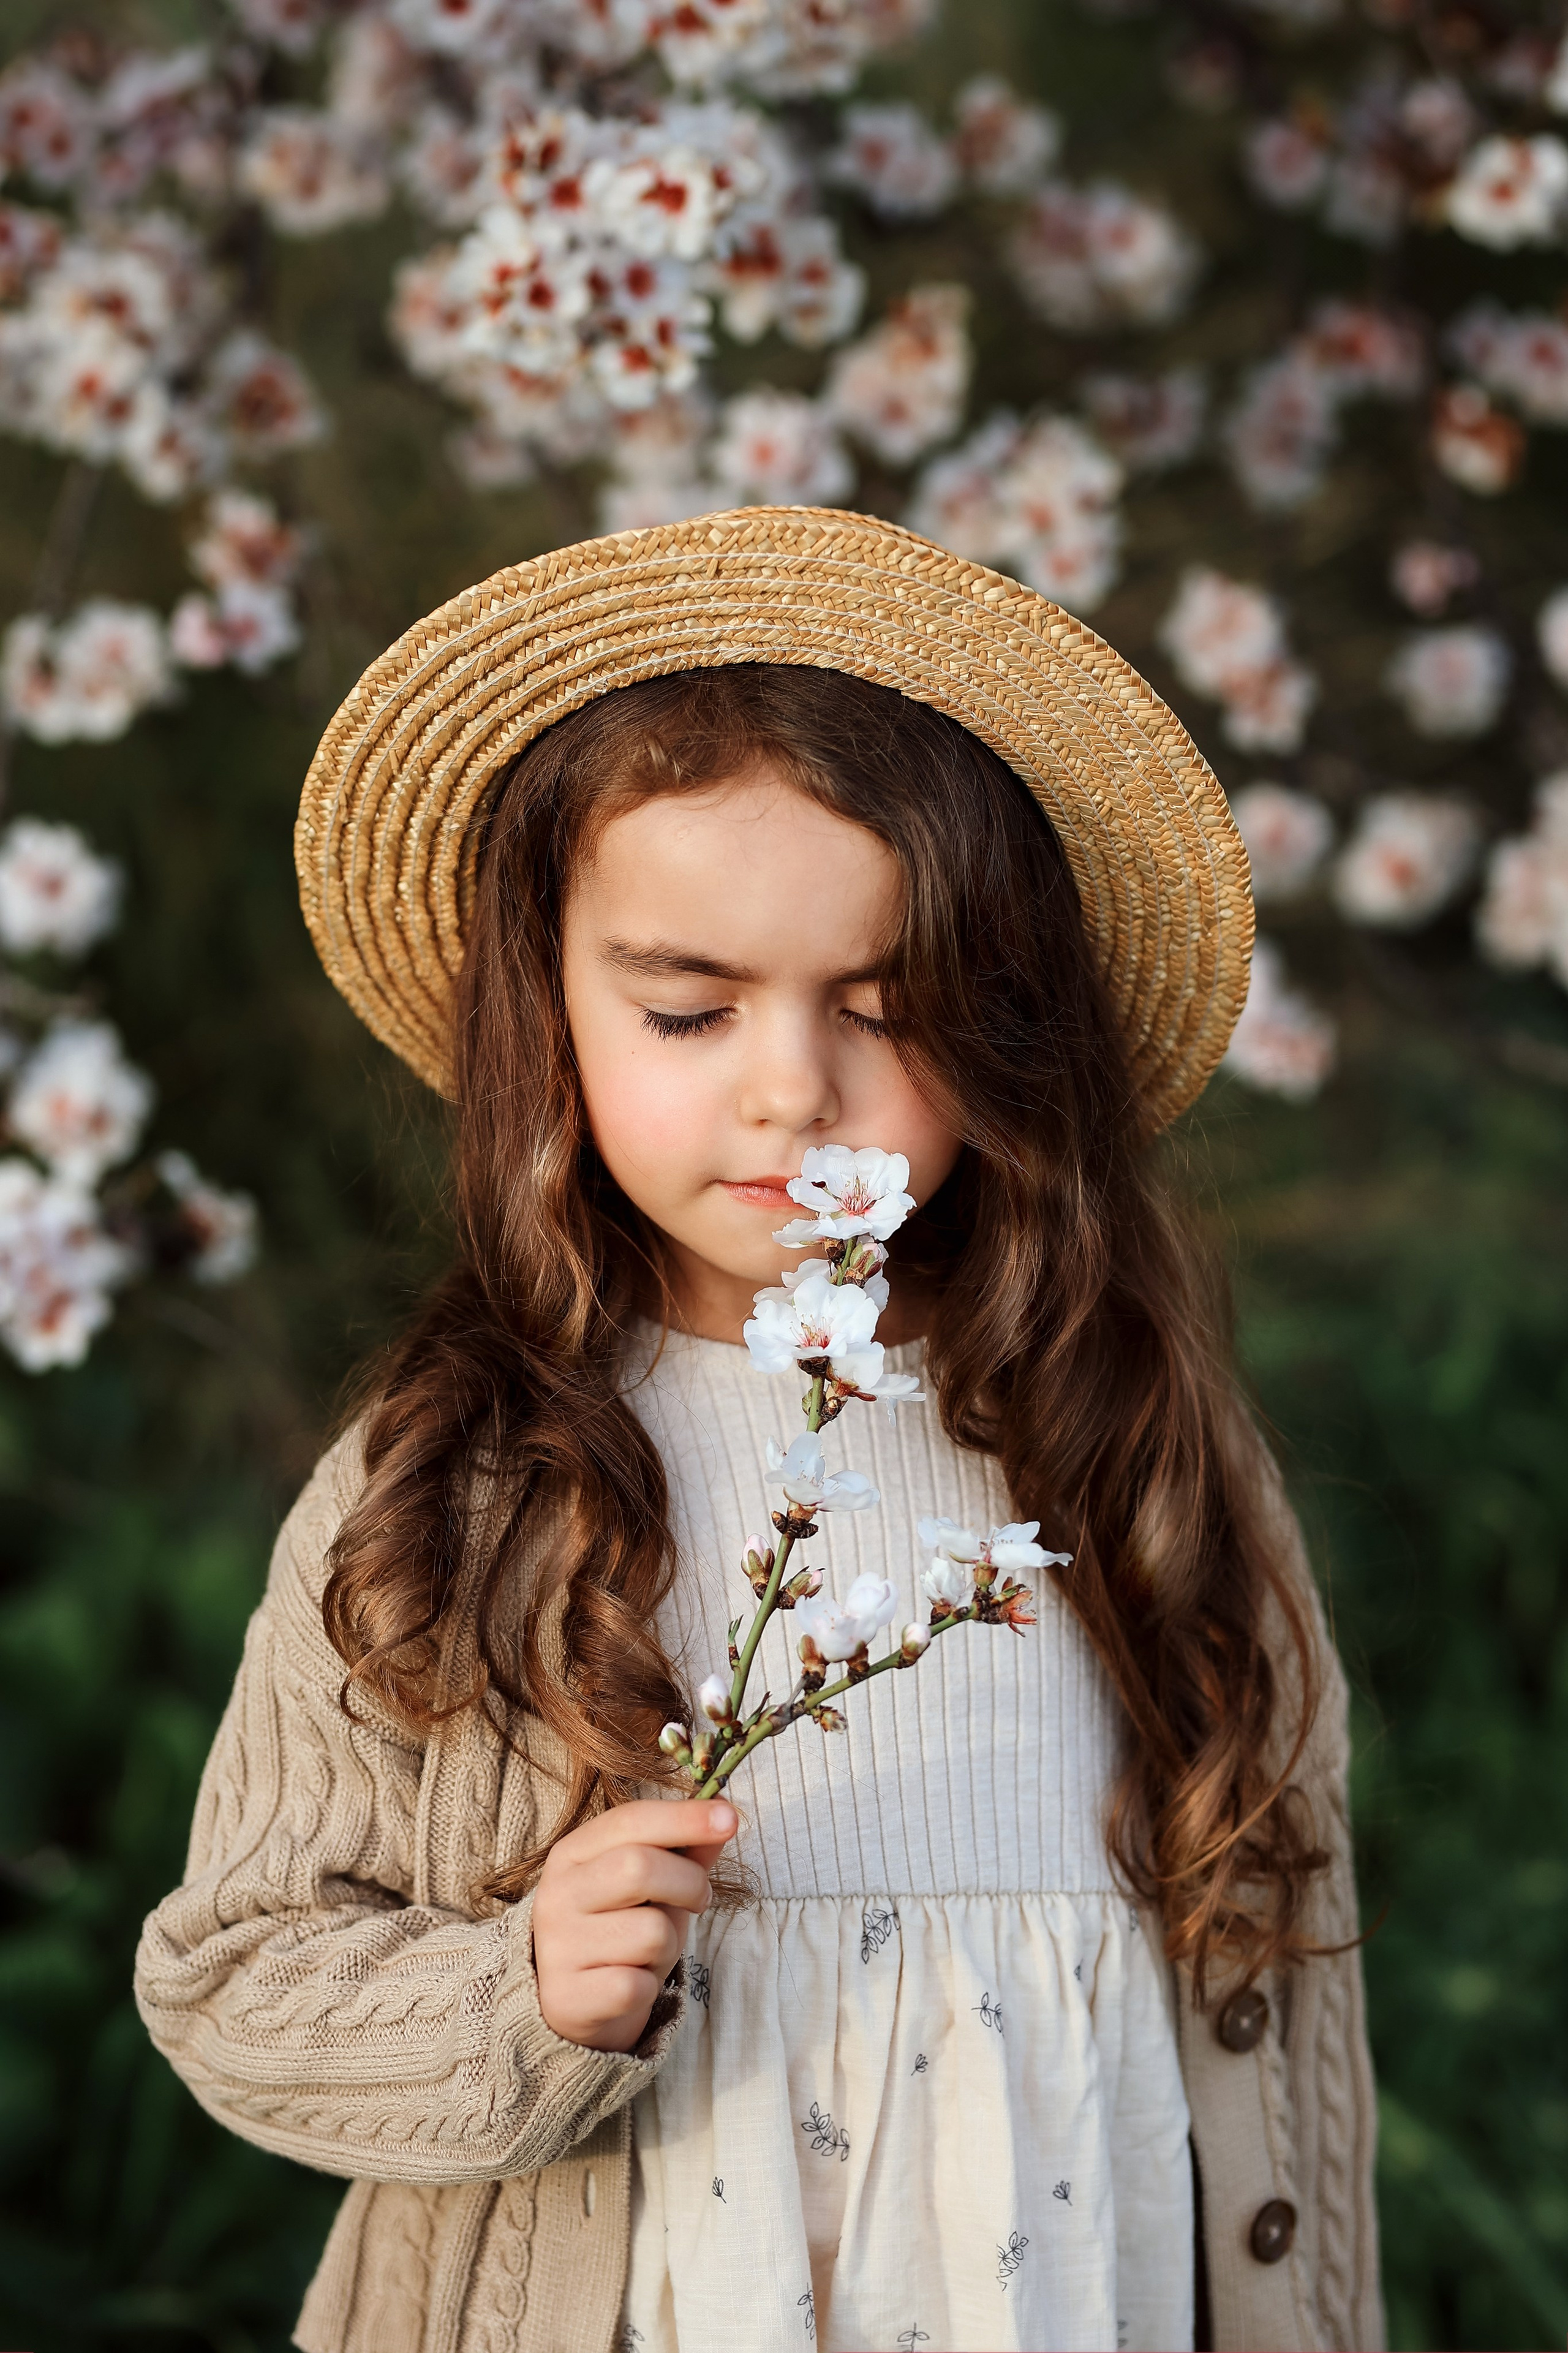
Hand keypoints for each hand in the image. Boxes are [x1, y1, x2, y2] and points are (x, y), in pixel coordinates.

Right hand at [531, 1797, 737, 2052]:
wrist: (576, 2003)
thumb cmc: (621, 1928)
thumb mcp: (653, 1884)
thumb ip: (685, 1850)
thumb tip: (723, 1812)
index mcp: (572, 1854)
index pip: (630, 1820)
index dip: (684, 1817)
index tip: (730, 1818)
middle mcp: (557, 1894)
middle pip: (638, 1867)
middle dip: (689, 1883)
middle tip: (700, 1899)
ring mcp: (558, 1947)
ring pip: (651, 1933)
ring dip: (670, 1944)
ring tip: (651, 1951)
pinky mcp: (568, 1998)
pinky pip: (638, 1985)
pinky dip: (650, 1985)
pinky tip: (632, 1983)